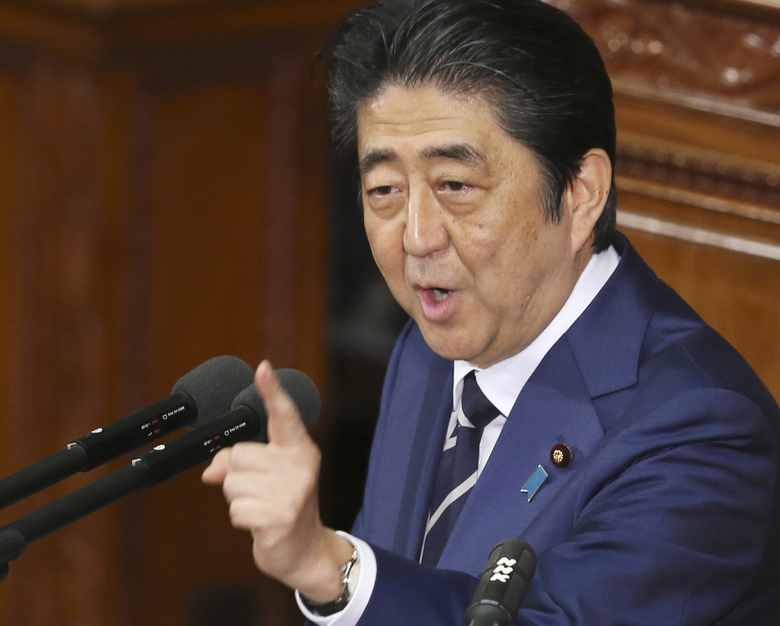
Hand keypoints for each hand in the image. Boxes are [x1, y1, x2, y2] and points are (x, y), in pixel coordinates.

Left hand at [202, 360, 353, 600]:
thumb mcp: (268, 478)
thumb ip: (239, 463)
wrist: (306, 549)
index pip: (284, 414)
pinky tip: (261, 524)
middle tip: (261, 493)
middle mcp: (300, 465)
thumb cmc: (285, 507)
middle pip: (238, 455)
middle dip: (238, 478)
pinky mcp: (281, 516)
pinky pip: (236, 509)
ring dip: (239, 501)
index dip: (272, 390)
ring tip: (262, 508)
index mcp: (299, 449)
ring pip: (232, 483)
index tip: (263, 368)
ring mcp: (293, 490)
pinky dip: (241, 520)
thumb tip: (211, 471)